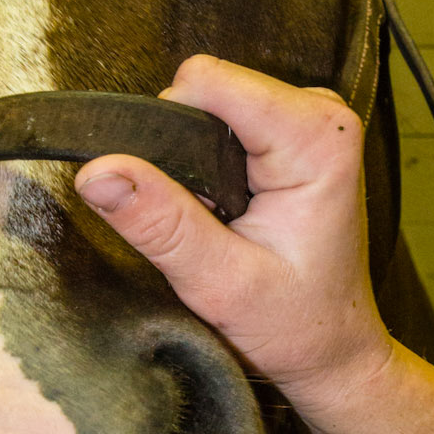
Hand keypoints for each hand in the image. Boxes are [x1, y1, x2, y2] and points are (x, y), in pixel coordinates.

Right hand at [75, 56, 392, 415]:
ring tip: (223, 221)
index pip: (205, 83)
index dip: (169, 136)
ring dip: (197, 164)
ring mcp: (311, 119)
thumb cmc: (296, 324)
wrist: (335, 350)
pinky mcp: (296, 131)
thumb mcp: (219, 285)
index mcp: (315, 138)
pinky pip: (225, 120)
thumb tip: (98, 170)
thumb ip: (159, 222)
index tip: (186, 202)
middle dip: (186, 155)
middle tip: (211, 222)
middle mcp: (321, 114)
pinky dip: (212, 165)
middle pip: (208, 90)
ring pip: (211, 104)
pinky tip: (231, 209)